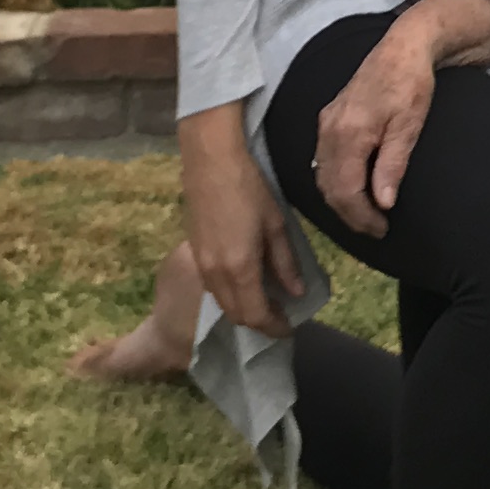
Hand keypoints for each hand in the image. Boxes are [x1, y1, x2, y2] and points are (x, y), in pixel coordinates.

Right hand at [176, 107, 304, 337]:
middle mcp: (215, 274)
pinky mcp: (193, 253)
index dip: (274, 327)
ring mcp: (200, 265)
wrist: (210, 160)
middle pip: (236, 315)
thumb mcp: (276, 225)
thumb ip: (286, 263)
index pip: (255, 315)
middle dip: (259, 323)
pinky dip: (230, 295)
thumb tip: (296, 292)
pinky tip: (246, 282)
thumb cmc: (248, 187)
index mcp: (239, 268)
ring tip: (266, 300)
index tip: (290, 327)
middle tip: (281, 315)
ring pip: (222, 304)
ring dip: (243, 310)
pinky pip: (212, 288)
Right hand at [309, 0, 489, 232]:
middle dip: (349, 214)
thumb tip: (382, 203)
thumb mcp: (409, 126)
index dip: (361, 216)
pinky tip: (354, 189)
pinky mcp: (328, 119)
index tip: (382, 229)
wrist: (403, 48)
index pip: (344, 190)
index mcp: (348, 133)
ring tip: (367, 214)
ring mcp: (325, 123)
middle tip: (376, 228)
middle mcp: (328, 130)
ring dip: (341, 200)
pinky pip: (323, 161)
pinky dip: (335, 181)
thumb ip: (392, 164)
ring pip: (322, 175)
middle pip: (328, 187)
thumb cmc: (412, 85)